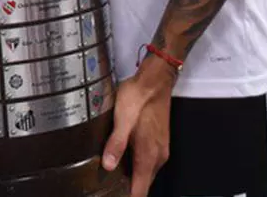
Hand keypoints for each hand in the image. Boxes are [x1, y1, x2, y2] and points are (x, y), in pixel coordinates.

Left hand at [102, 55, 175, 196]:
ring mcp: (159, 150)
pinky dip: (135, 167)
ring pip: (145, 174)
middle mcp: (157, 156)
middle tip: (107, 188)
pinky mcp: (158, 143)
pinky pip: (146, 163)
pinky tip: (121, 160)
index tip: (113, 196)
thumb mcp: (123, 119)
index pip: (140, 191)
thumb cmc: (140, 97)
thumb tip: (108, 165)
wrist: (155, 80)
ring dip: (130, 178)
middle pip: (142, 185)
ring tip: (110, 177)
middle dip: (126, 190)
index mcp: (149, 155)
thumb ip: (116, 144)